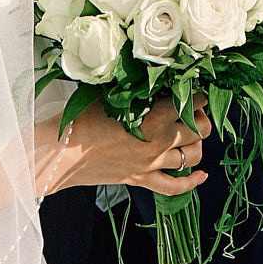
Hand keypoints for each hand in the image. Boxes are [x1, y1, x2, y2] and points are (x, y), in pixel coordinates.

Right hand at [35, 95, 207, 196]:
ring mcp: (151, 164)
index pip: (193, 102)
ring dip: (197, 144)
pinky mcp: (140, 179)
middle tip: (193, 108)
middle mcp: (158, 142)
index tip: (198, 84)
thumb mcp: (111, 94)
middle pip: (200, 130)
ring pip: (191, 157)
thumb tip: (156, 75)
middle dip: (202, 116)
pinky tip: (202, 176)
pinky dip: (191, 183)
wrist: (60, 154)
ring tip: (193, 133)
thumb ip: (138, 87)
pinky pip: (173, 187)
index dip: (200, 91)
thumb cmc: (81, 119)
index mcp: (154, 117)